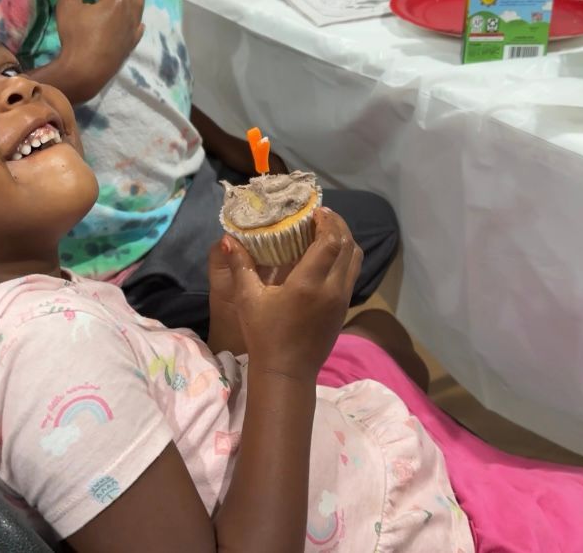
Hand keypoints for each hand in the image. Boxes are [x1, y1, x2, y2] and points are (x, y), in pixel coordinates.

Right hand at [54, 0, 145, 101]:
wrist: (86, 71)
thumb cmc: (76, 37)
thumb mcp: (68, 7)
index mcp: (114, 0)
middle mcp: (127, 12)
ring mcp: (131, 30)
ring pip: (137, 9)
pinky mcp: (129, 46)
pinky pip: (137, 31)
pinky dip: (138, 24)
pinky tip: (140, 23)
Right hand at [208, 209, 362, 380]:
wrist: (287, 372)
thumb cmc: (265, 335)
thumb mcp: (248, 299)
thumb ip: (240, 265)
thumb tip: (228, 239)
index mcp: (309, 284)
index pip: (330, 241)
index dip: (326, 221)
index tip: (314, 210)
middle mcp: (332, 289)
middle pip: (347, 245)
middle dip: (338, 225)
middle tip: (321, 215)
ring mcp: (342, 299)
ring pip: (355, 259)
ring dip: (344, 240)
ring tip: (326, 231)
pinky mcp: (344, 308)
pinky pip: (352, 273)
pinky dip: (345, 257)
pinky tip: (327, 256)